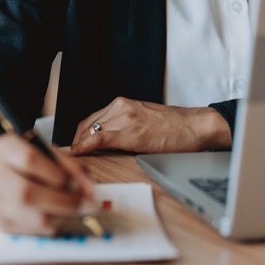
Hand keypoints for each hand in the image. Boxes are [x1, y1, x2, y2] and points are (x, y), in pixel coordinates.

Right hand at [0, 135, 95, 235]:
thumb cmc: (20, 157)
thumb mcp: (43, 149)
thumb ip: (69, 166)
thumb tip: (90, 191)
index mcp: (4, 148)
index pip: (30, 160)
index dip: (58, 174)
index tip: (80, 184)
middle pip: (27, 193)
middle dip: (65, 202)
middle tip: (89, 205)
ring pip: (30, 217)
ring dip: (62, 217)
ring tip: (77, 210)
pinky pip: (30, 231)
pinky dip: (52, 226)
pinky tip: (61, 216)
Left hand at [70, 97, 231, 155]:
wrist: (194, 126)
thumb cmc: (174, 126)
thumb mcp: (143, 119)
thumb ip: (123, 124)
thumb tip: (105, 140)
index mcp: (122, 103)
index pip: (90, 119)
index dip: (79, 136)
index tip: (72, 147)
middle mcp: (120, 106)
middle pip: (86, 126)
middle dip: (76, 143)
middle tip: (70, 159)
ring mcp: (124, 118)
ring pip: (90, 132)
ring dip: (79, 147)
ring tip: (72, 162)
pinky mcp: (131, 132)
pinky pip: (100, 138)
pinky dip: (84, 146)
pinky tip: (76, 153)